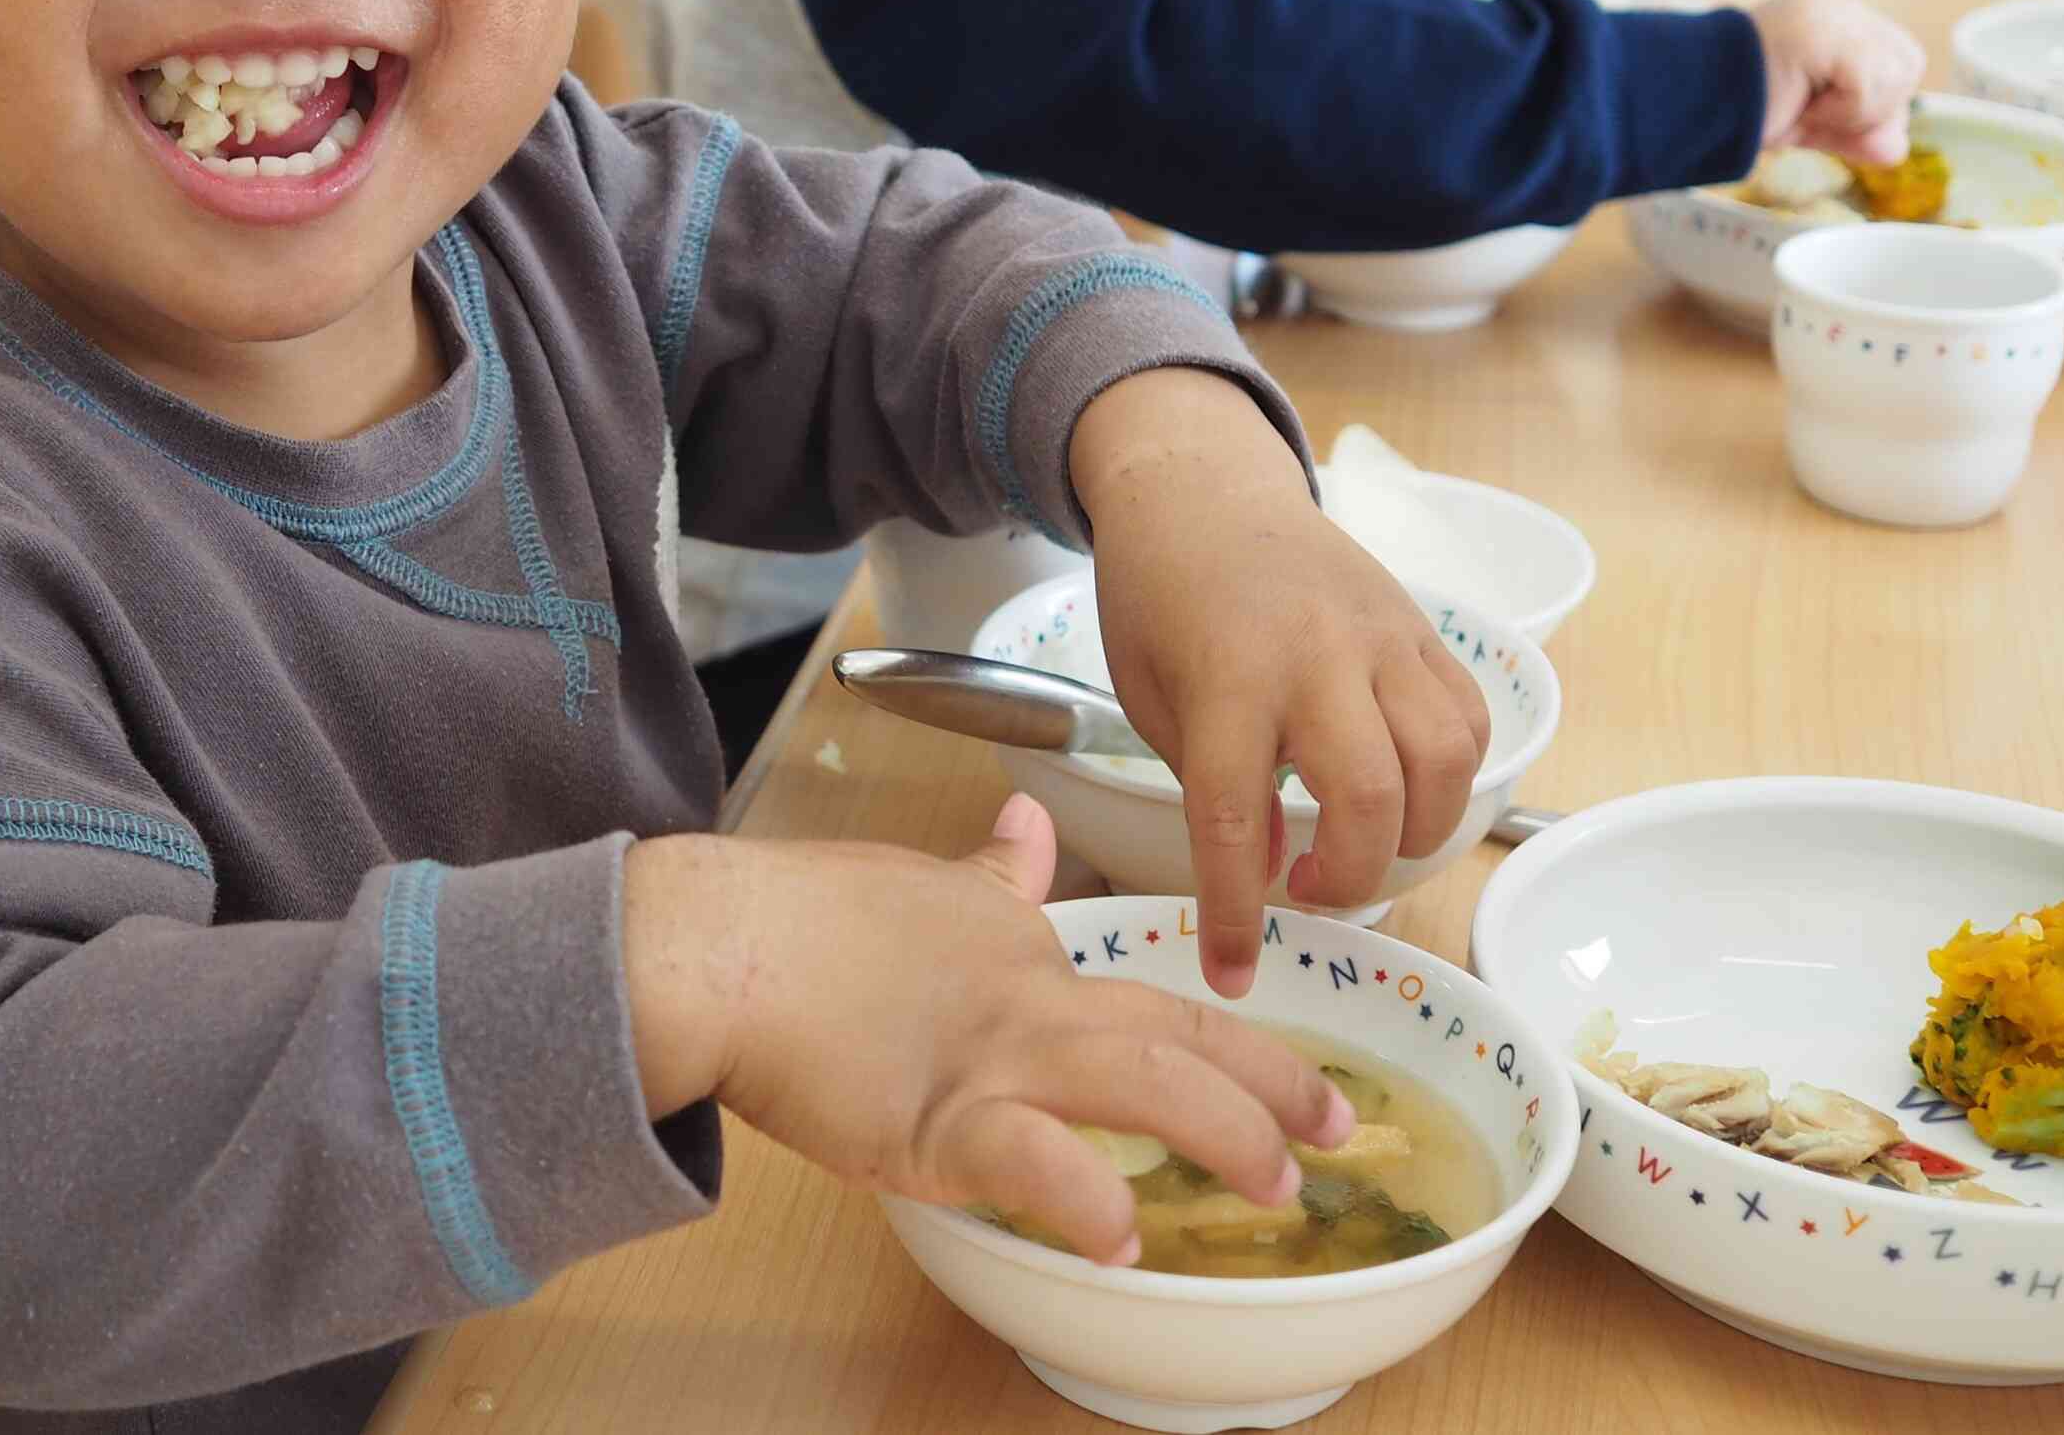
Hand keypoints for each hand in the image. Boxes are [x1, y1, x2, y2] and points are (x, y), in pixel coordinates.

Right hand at [623, 798, 1356, 1262]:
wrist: (728, 946)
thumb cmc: (809, 924)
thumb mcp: (924, 883)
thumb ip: (993, 873)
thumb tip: (1029, 824)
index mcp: (1031, 963)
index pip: (1162, 999)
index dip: (1247, 1042)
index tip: (1306, 1082)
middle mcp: (1032, 1007)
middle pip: (1180, 1038)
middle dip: (1273, 1087)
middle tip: (1335, 1134)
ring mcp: (992, 1063)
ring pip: (1141, 1084)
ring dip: (1222, 1133)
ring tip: (1275, 1184)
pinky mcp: (936, 1121)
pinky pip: (1033, 1163)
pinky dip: (1087, 1199)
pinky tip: (1124, 1239)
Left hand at [1070, 369, 1487, 994]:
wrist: (1201, 488)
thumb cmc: (1157, 596)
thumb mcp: (1148, 696)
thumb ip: (1209, 783)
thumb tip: (1274, 872)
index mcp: (1226, 679)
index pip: (1236, 822)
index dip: (1236, 915)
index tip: (1233, 973)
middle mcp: (1315, 657)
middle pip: (1369, 799)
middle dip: (1349, 877)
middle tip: (1308, 888)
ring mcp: (1380, 639)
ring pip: (1444, 764)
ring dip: (1413, 834)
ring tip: (1361, 844)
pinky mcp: (1421, 629)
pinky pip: (1468, 720)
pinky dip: (1451, 776)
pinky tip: (1403, 789)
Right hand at [1751, 0, 1924, 167]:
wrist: (1688, 104)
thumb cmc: (1738, 110)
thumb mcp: (1814, 124)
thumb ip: (1857, 131)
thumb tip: (1896, 149)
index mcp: (1833, 21)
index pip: (1897, 64)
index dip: (1873, 106)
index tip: (1817, 116)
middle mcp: (1838, 9)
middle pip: (1909, 67)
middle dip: (1871, 108)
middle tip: (1812, 112)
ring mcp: (1833, 14)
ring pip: (1899, 75)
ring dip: (1854, 111)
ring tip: (1803, 104)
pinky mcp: (1827, 33)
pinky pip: (1870, 87)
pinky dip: (1842, 111)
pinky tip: (1801, 104)